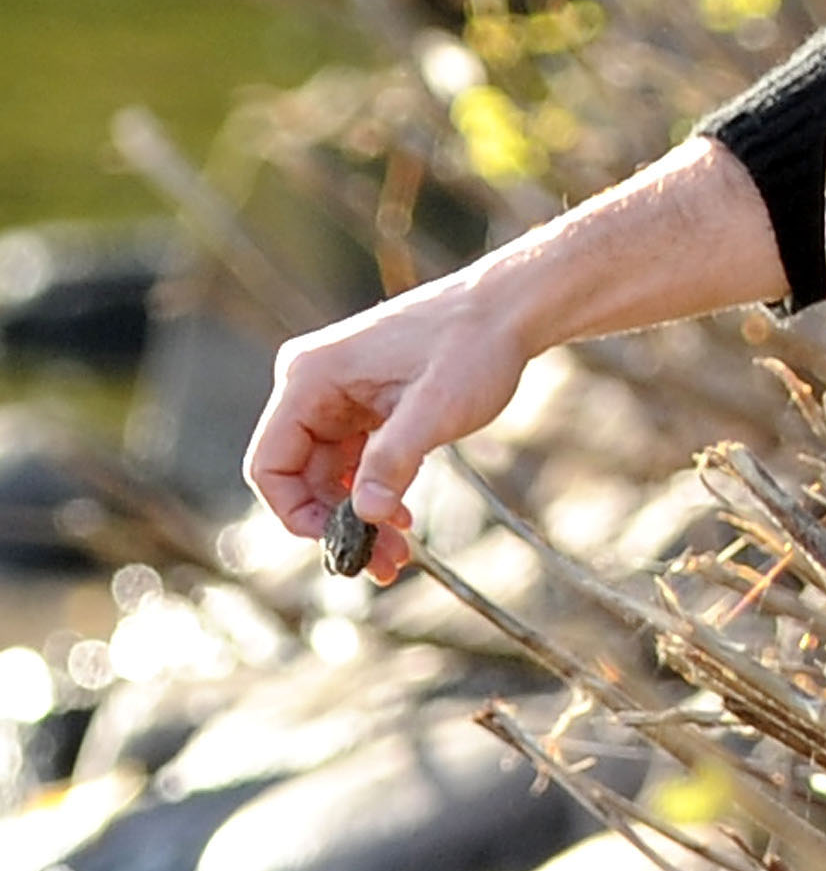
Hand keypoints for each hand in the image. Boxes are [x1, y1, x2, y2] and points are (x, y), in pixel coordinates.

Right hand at [246, 277, 531, 586]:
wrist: (511, 308)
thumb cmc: (474, 345)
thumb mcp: (435, 408)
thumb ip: (394, 460)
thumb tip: (366, 516)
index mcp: (309, 377)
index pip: (270, 464)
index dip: (294, 514)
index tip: (338, 544)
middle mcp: (312, 383)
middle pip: (302, 475)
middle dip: (339, 523)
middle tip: (382, 562)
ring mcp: (339, 393)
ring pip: (330, 473)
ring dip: (360, 514)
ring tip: (399, 553)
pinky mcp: (365, 402)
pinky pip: (355, 459)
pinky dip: (375, 489)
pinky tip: (403, 518)